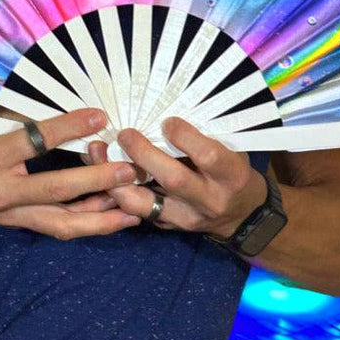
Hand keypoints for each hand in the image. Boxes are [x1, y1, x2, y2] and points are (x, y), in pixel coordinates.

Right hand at [0, 109, 142, 239]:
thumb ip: (23, 122)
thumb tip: (68, 112)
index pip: (33, 141)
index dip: (68, 127)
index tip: (98, 115)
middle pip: (55, 190)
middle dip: (97, 181)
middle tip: (129, 169)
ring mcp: (7, 215)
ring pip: (62, 222)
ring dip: (101, 214)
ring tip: (134, 203)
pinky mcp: (15, 225)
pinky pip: (57, 226)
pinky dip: (87, 221)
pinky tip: (113, 213)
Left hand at [86, 117, 267, 237]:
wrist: (242, 217)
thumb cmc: (233, 173)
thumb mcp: (231, 151)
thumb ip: (204, 138)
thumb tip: (163, 113)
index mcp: (230, 175)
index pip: (208, 156)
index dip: (185, 137)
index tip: (167, 121)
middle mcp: (209, 199)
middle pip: (173, 179)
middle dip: (144, 154)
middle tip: (124, 134)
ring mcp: (186, 218)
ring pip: (145, 203)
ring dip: (116, 178)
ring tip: (97, 154)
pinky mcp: (168, 226)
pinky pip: (136, 211)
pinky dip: (116, 191)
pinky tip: (100, 172)